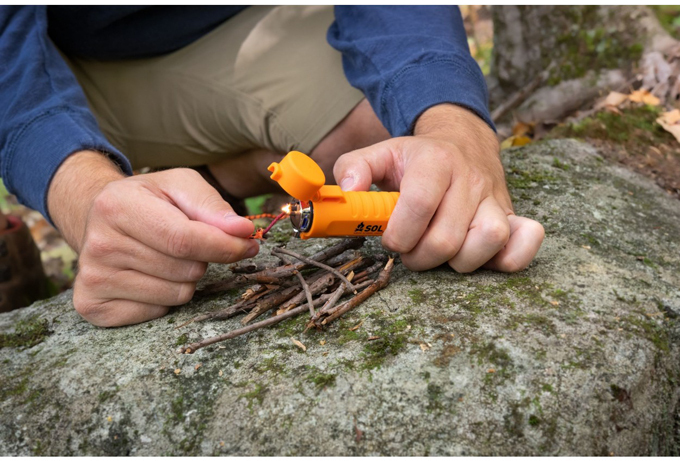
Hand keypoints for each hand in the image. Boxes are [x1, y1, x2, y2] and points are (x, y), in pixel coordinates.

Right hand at [48, 151, 258, 326]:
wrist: (97, 217)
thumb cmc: (148, 200)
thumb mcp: (179, 185)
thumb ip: (212, 206)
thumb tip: (243, 232)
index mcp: (118, 206)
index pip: (184, 239)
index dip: (224, 246)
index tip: (248, 245)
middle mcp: (99, 245)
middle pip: (185, 270)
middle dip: (203, 259)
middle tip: (187, 243)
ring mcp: (93, 279)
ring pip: (177, 295)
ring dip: (186, 279)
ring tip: (166, 257)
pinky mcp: (93, 306)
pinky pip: (158, 313)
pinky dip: (165, 298)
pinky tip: (148, 276)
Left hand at [333, 104, 543, 271]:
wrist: (463, 142)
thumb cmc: (417, 159)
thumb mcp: (382, 153)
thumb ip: (353, 167)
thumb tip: (347, 191)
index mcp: (436, 162)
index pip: (419, 205)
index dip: (399, 234)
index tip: (390, 240)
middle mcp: (471, 180)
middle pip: (446, 239)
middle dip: (420, 256)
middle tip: (412, 248)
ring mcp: (496, 200)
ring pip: (487, 243)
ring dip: (457, 261)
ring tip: (442, 251)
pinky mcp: (513, 217)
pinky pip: (524, 244)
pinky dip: (507, 259)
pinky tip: (480, 257)